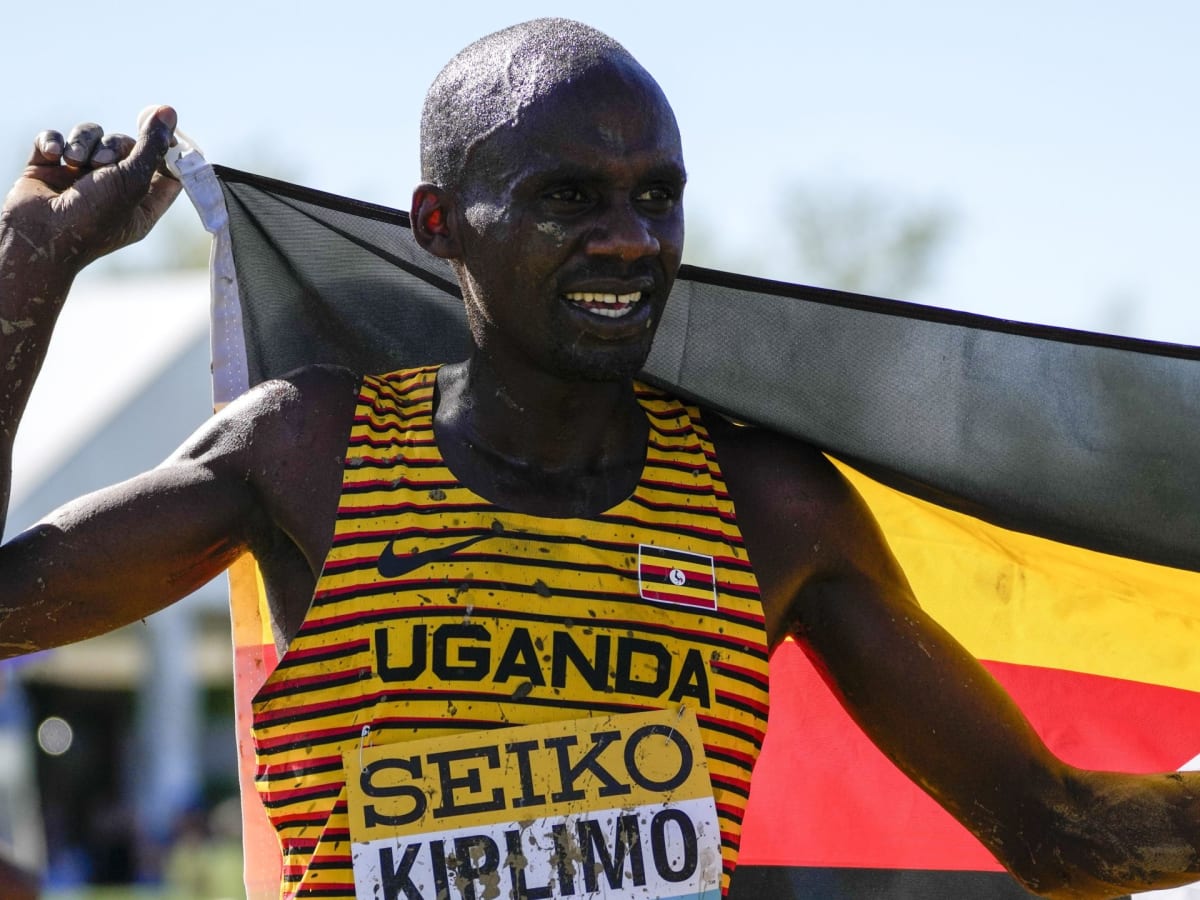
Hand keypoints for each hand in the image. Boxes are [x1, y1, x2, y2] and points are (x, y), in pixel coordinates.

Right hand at [0, 106, 181, 274]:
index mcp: (141, 203)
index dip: (168, 148)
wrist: (37, 235)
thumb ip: (152, 145)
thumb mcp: (132, 180)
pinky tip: (52, 155)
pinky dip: (53, 142)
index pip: (166, 171)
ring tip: (74, 162)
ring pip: (90, 136)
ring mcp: (78, 178)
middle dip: (114, 145)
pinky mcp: (48, 168)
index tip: (165, 127)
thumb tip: (169, 111)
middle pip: (125, 144)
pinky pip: (55, 139)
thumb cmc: (92, 217)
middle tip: (102, 163)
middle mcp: (112, 190)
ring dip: (83, 142)